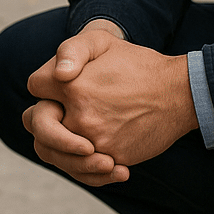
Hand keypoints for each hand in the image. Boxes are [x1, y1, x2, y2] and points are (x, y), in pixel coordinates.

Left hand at [24, 30, 196, 183]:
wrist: (178, 93)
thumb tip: (58, 76)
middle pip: (37, 126)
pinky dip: (84, 167)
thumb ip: (70, 51)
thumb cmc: (136, 64)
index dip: (45, 83)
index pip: (35, 87)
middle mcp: (80, 115)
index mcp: (72, 84)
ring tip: (76, 137)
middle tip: (60, 114)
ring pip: (55, 154)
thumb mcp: (101, 41)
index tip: (59, 83)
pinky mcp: (113, 159)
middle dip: (44, 118)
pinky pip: (84, 171)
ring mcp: (96, 140)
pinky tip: (96, 157)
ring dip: (60, 147)